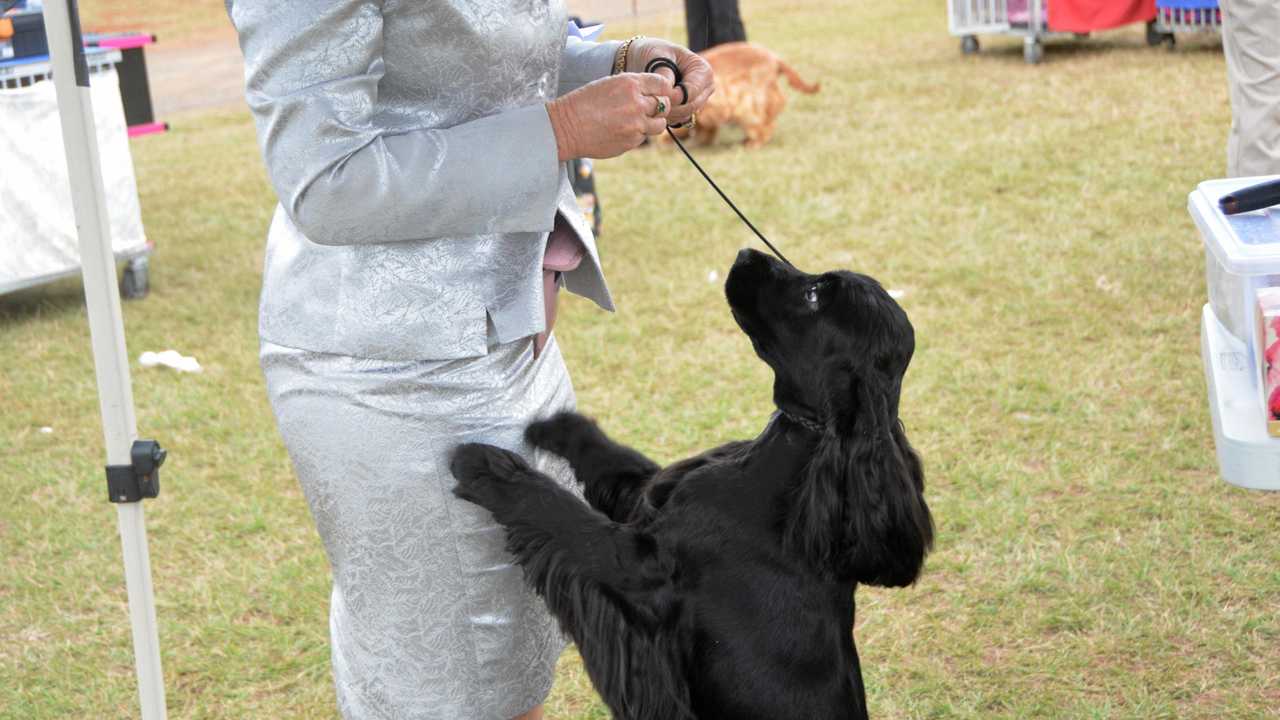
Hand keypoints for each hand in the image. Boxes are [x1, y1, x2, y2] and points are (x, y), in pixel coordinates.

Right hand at [546, 73, 678, 160]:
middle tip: (646, 109)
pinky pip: (644, 137)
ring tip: (636, 121)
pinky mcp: (631, 141)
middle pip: (664, 105)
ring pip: (660, 124)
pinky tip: (620, 131)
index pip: (662, 84)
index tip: (657, 94)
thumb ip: (633, 87)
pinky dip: (637, 135)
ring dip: (652, 123)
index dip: (662, 90)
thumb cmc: (584, 103)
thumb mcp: (609, 84)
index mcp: (630, 84)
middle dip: (658, 107)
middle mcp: (636, 103)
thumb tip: (655, 94)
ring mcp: (635, 124)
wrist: (566, 128)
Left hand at [626, 38, 714, 126]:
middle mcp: (706, 87)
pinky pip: (679, 120)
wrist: (647, 60)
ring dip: (666, 112)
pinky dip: (665, 116)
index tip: (656, 94)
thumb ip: (664, 74)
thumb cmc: (653, 53)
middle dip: (669, 106)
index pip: (692, 93)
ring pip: (684, 115)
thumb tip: (669, 92)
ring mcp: (699, 100)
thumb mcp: (657, 57)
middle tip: (650, 101)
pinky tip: (654, 106)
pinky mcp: (690, 110)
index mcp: (703, 71)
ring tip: (650, 101)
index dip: (673, 97)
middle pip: (690, 107)